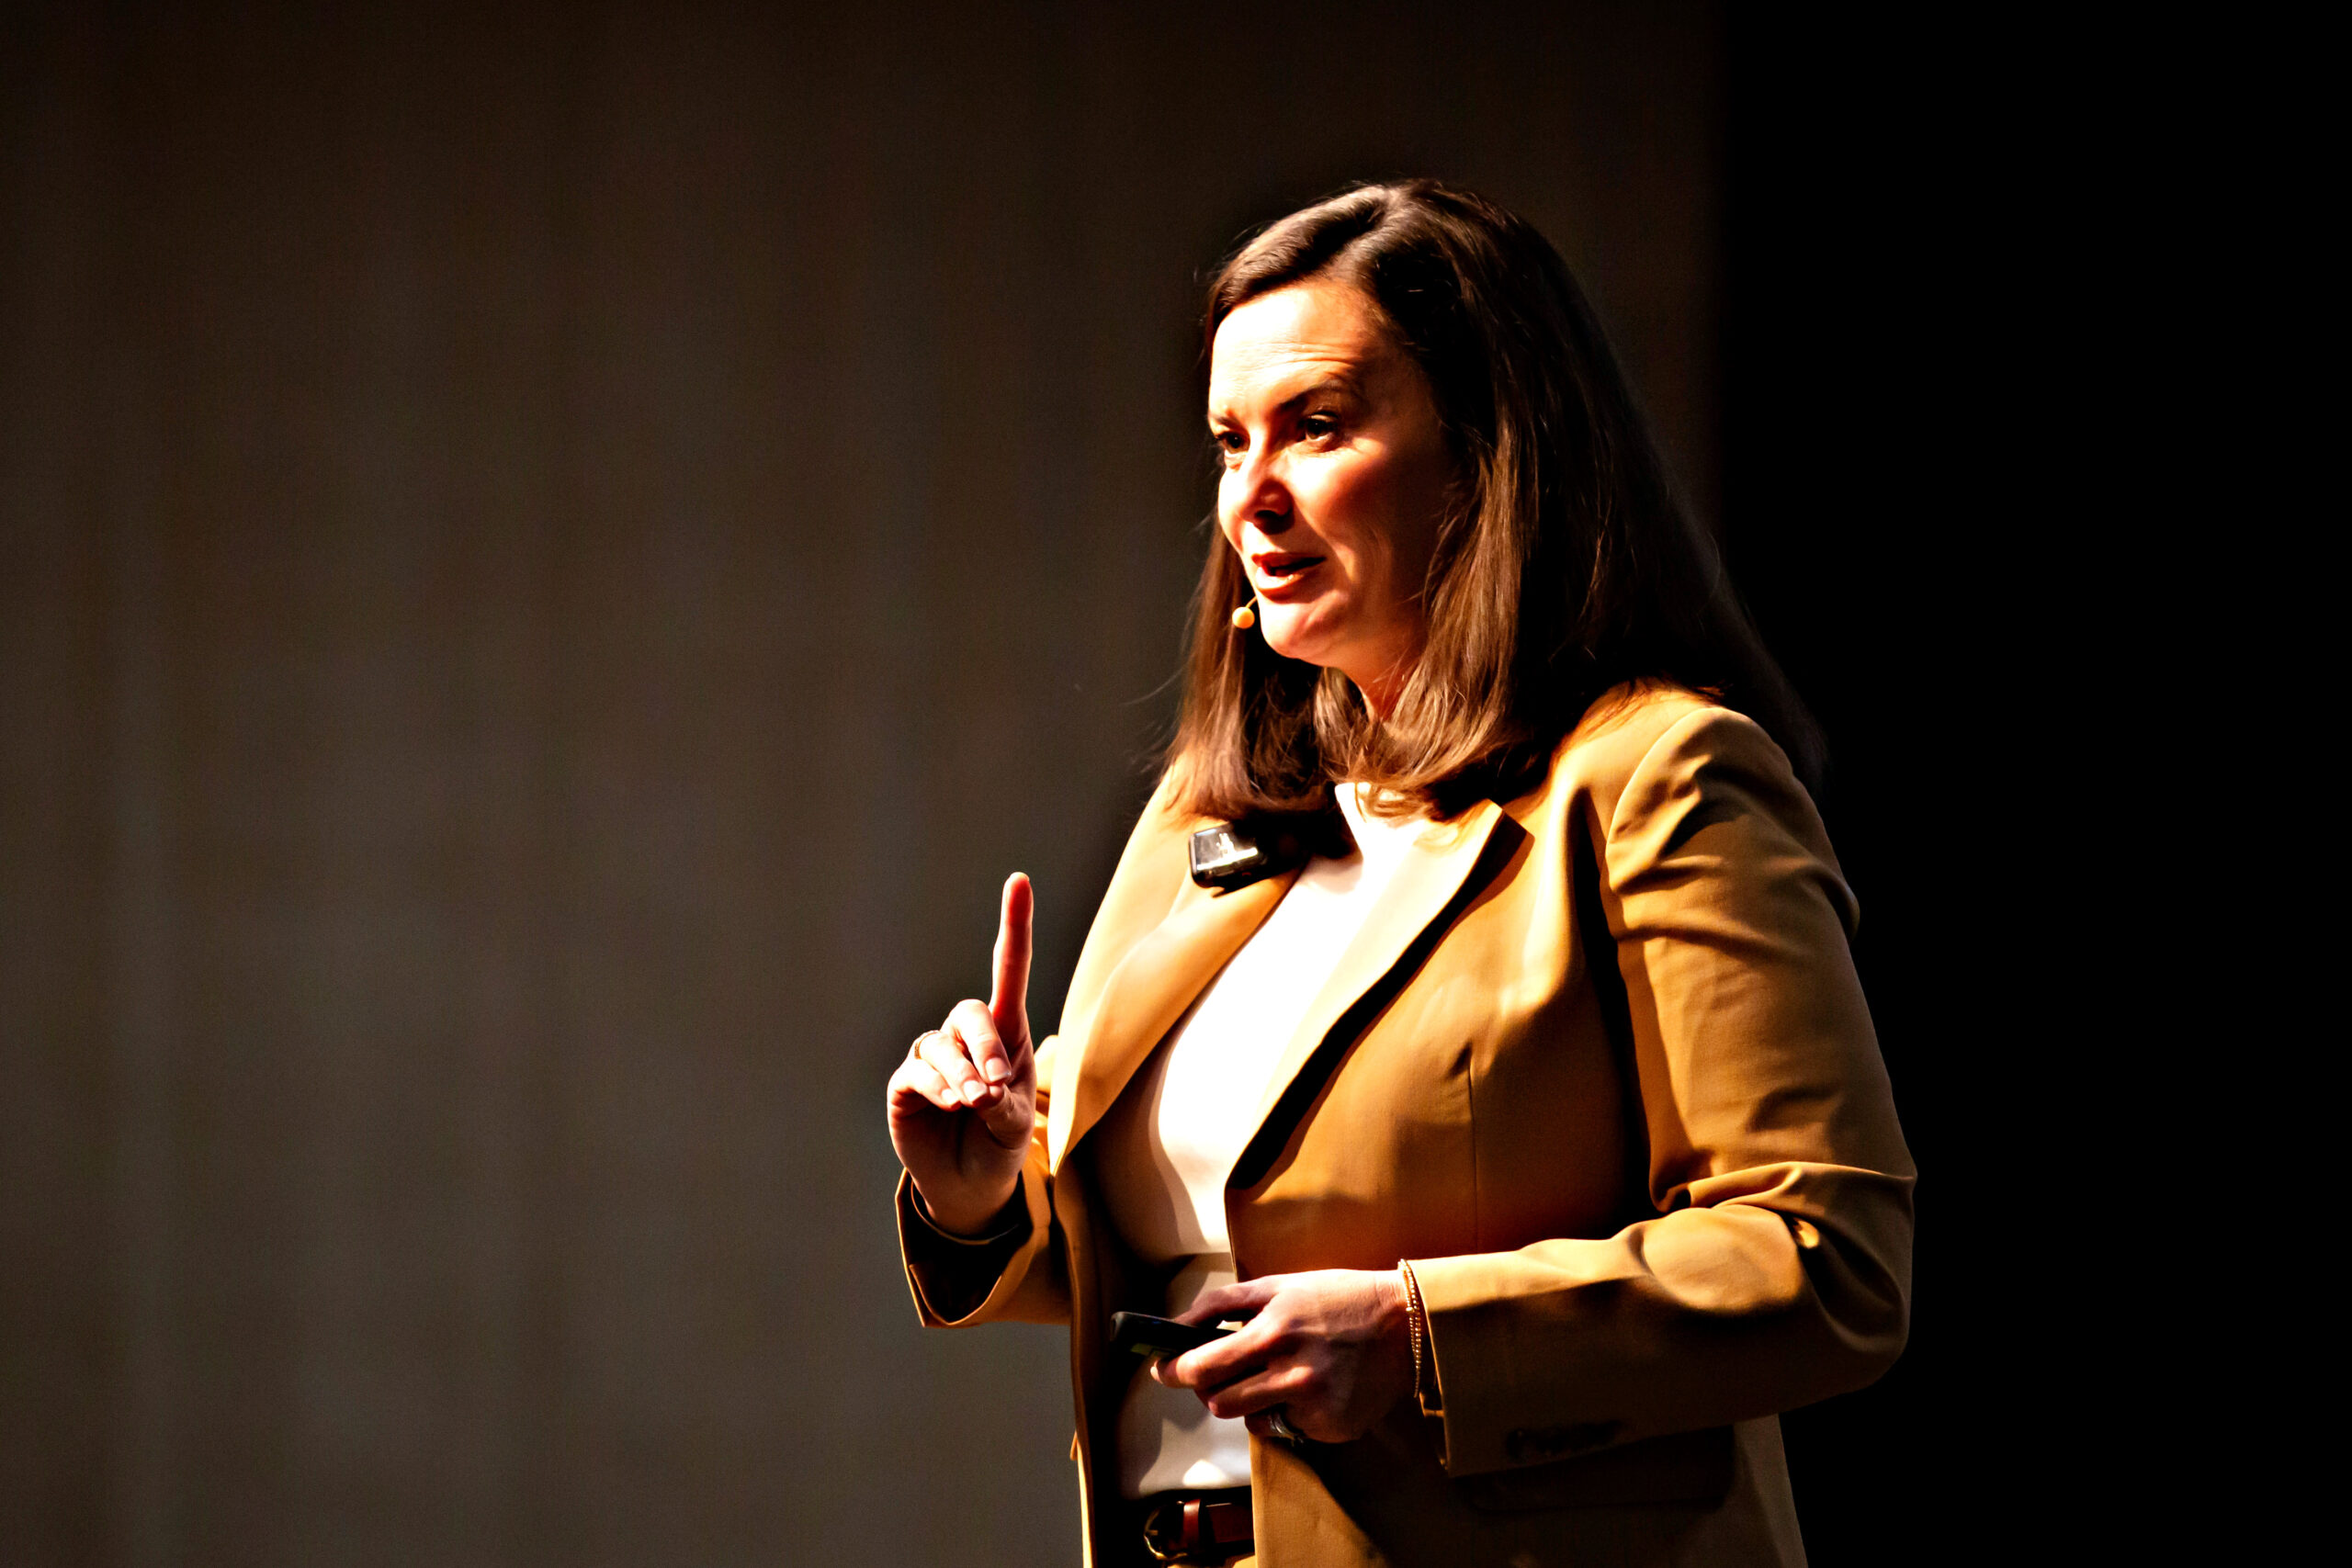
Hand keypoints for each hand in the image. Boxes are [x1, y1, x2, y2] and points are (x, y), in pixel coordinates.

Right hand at [886, 874, 1038, 1235]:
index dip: (1013, 923)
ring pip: (943, 1046)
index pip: (1009, 968)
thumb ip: (1004, 1104)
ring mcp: (934, 1058)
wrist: (972, 1185)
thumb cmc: (1001, 1142)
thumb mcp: (1016, 1124)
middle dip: (986, 1046)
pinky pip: (919, 1072)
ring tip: (975, 1105)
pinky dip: (938, 1087)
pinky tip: (952, 1105)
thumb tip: (976, 1090)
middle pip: (972, 1012)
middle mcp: (967, 1037)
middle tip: (996, 1087)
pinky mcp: (906, 1084)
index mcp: (1006, 1032)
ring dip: (963, 1075)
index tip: (1019, 881)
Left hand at [1152, 1270, 1413, 1444]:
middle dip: (1210, 1389)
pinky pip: (1290, 1429)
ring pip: (1250, 1420)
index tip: (1163, 1370)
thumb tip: (1177, 1325)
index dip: (1173, 1372)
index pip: (1202, 1367)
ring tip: (1275, 1375)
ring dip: (1249, 1401)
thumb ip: (1224, 1304)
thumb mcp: (1280, 1286)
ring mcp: (1315, 1407)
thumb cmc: (1338, 1297)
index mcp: (1274, 1333)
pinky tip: (1314, 1387)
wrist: (1408, 1324)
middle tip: (1218, 1374)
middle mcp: (1292, 1375)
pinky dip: (1291, 1412)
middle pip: (1219, 1403)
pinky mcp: (1333, 1429)